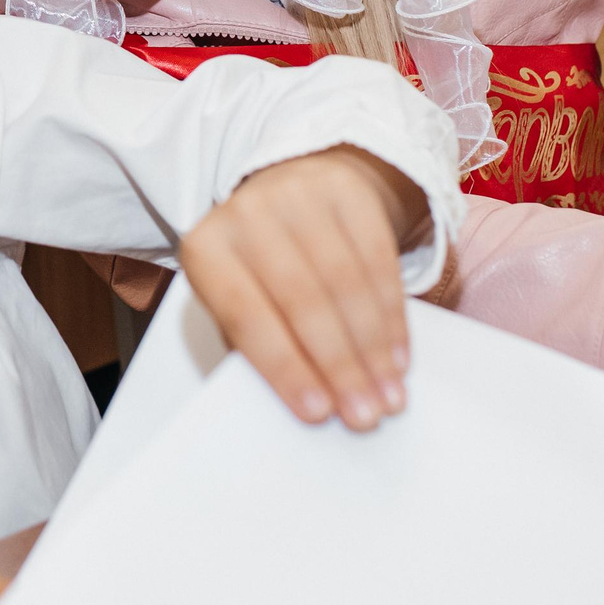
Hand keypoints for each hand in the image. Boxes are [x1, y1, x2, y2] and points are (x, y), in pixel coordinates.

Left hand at [178, 145, 426, 431]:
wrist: (290, 189)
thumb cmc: (258, 268)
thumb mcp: (240, 299)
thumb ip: (260, 345)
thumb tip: (310, 401)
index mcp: (205, 248)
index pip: (244, 314)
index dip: (284, 366)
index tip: (318, 413)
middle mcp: (247, 213)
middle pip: (301, 299)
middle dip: (337, 365)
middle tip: (364, 416)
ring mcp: (299, 194)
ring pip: (345, 282)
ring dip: (371, 348)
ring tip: (389, 396)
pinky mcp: (347, 190)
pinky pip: (378, 260)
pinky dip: (391, 315)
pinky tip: (398, 355)